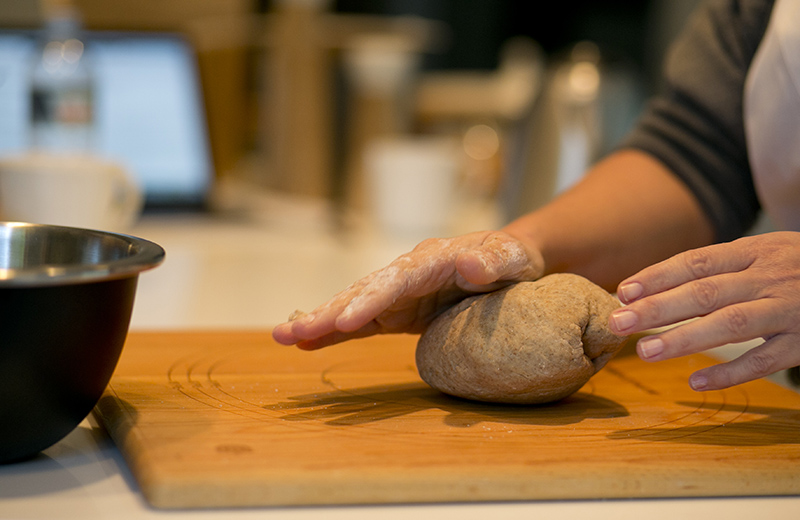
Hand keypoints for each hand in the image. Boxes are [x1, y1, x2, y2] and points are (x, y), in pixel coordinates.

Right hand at [272, 231, 543, 349]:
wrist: (510, 265)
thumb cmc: (513, 260)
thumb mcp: (513, 259)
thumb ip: (495, 260)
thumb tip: (471, 263)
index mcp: (432, 259)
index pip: (396, 279)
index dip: (369, 299)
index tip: (344, 321)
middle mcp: (407, 272)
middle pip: (362, 290)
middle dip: (327, 311)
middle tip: (291, 331)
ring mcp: (399, 292)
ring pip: (353, 304)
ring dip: (319, 321)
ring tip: (284, 337)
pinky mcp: (397, 310)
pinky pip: (361, 322)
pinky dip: (334, 332)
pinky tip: (306, 344)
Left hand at [608, 231, 799, 390]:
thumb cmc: (796, 268)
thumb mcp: (761, 254)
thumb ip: (713, 269)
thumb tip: (643, 289)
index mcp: (754, 252)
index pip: (697, 261)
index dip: (658, 276)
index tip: (622, 292)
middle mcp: (770, 277)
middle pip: (706, 292)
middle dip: (658, 308)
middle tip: (619, 323)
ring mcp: (790, 309)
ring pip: (733, 324)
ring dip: (686, 339)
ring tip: (646, 353)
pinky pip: (767, 359)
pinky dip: (732, 372)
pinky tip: (697, 383)